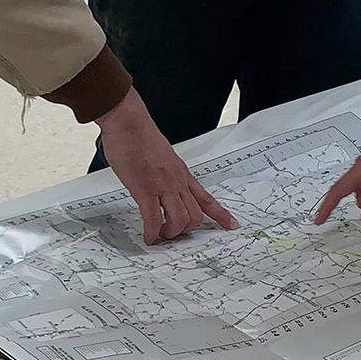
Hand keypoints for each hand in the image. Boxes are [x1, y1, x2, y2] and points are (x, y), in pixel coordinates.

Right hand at [96, 89, 238, 244]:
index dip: (220, 214)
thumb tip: (162, 182)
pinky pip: (153, 219)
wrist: (129, 122)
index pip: (206, 198)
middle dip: (186, 230)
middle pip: (196, 215)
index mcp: (182, 173)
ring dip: (171, 233)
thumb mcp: (163, 156)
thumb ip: (167, 171)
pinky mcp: (145, 189)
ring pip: (180, 220)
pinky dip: (151, 232)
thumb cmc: (140, 136)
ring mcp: (163, 186)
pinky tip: (148, 237)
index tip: (231, 225)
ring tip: (160, 235)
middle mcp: (177, 181)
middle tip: (173, 233)